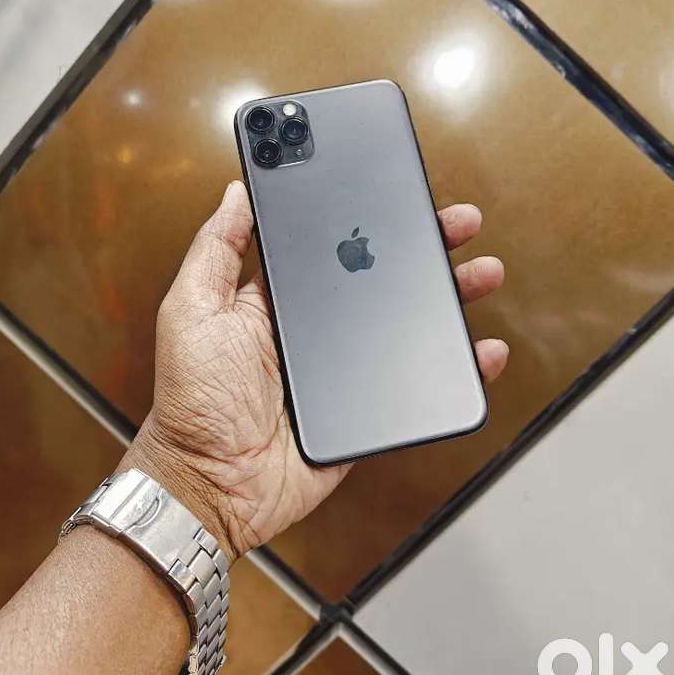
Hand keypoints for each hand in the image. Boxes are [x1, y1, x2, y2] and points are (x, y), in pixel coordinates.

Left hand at [123, 182, 507, 563]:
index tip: (398, 190)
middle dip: (425, 246)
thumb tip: (237, 192)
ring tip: (482, 272)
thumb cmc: (191, 400)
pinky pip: (418, 381)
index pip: (335, 243)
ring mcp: (345, 366)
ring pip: (409, 321)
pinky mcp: (366, 406)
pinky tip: (481, 349)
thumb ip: (215, 250)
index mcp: (280, 297)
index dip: (369, 216)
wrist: (212, 484)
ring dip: (450, 295)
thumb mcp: (192, 309)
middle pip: (382, 276)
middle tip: (459, 223)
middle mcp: (317, 326)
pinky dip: (457, 365)